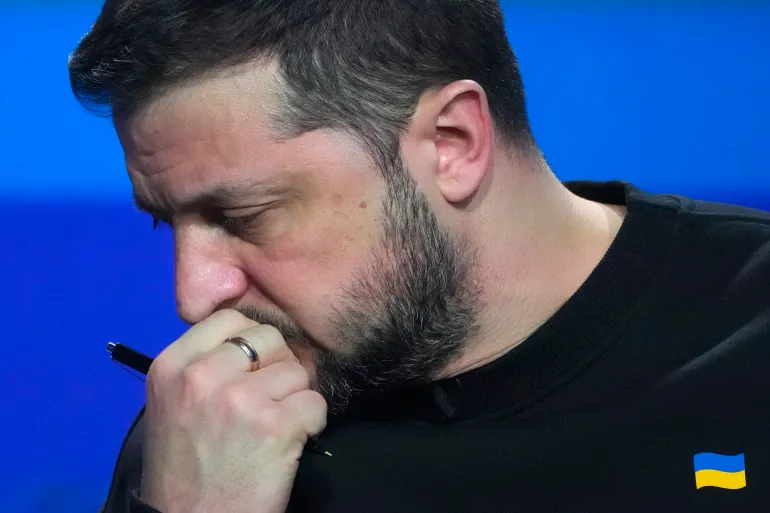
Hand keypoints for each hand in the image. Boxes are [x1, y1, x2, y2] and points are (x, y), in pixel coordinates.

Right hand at [140, 309, 327, 512]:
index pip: (229, 318)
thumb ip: (204, 363)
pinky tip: (293, 440)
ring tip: (276, 424)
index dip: (251, 340)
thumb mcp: (173, 402)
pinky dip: (313, 422)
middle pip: (268, 338)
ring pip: (296, 370)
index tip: (254, 366)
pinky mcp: (274, 426)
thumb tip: (259, 335)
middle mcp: (202, 375)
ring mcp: (239, 399)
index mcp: (172, 365)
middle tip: (270, 398)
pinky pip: (315, 402)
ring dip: (295, 397)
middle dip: (278, 365)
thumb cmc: (184, 467)